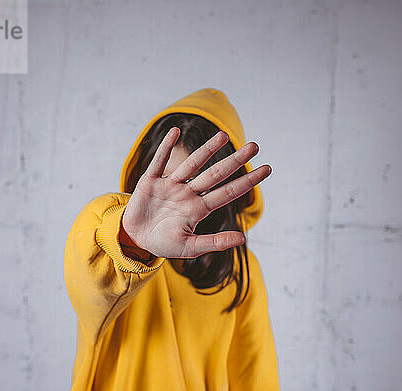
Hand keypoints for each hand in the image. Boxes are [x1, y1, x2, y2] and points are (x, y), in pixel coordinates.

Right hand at [122, 127, 271, 258]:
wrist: (134, 239)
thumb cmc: (163, 243)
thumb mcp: (189, 248)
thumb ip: (214, 242)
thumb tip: (242, 238)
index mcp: (198, 209)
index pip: (228, 193)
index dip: (247, 181)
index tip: (267, 169)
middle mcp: (188, 193)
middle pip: (215, 174)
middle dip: (235, 161)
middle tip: (255, 146)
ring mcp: (170, 186)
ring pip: (192, 164)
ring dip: (207, 150)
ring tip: (223, 136)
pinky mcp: (150, 182)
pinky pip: (159, 162)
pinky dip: (166, 147)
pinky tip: (175, 132)